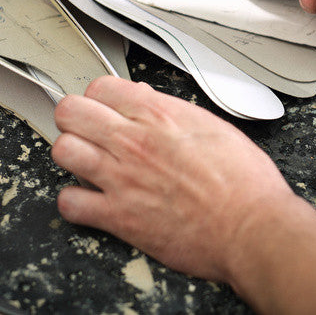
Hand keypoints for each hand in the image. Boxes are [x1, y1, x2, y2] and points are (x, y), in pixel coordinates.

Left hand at [51, 76, 295, 281]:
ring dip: (72, 155)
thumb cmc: (244, 181)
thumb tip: (147, 100)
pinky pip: (70, 203)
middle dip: (76, 118)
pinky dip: (75, 202)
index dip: (100, 97)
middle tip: (87, 130)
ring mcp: (122, 179)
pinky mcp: (119, 217)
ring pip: (63, 151)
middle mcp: (134, 142)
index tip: (105, 107)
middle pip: (71, 112)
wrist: (251, 227)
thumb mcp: (215, 127)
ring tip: (86, 163)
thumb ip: (175, 112)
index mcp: (160, 115)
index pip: (101, 87)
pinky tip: (90, 201)